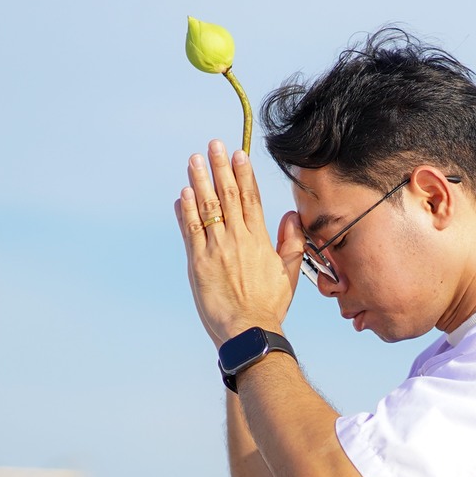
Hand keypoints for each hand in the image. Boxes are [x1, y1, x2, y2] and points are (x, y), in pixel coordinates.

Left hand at [175, 141, 307, 345]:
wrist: (248, 331)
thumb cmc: (269, 306)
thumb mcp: (290, 274)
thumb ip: (292, 243)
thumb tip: (291, 216)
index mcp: (259, 240)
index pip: (251, 199)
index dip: (244, 174)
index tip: (239, 154)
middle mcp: (237, 239)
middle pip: (227, 195)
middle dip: (220, 167)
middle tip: (214, 145)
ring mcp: (216, 249)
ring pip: (207, 207)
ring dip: (200, 181)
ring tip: (194, 160)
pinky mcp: (198, 262)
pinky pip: (190, 230)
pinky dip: (186, 210)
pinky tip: (183, 193)